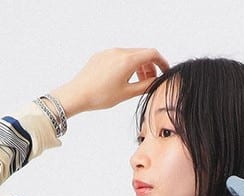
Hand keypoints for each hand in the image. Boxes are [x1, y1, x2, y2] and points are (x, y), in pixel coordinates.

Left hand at [51, 47, 169, 117]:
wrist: (78, 94)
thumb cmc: (100, 95)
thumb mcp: (127, 93)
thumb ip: (145, 86)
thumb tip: (156, 82)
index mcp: (128, 59)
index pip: (152, 54)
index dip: (162, 62)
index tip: (165, 71)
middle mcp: (119, 51)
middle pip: (141, 53)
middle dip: (150, 66)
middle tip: (151, 81)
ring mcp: (109, 52)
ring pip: (130, 55)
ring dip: (138, 66)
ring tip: (137, 81)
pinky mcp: (101, 55)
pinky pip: (119, 56)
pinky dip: (126, 65)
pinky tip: (123, 79)